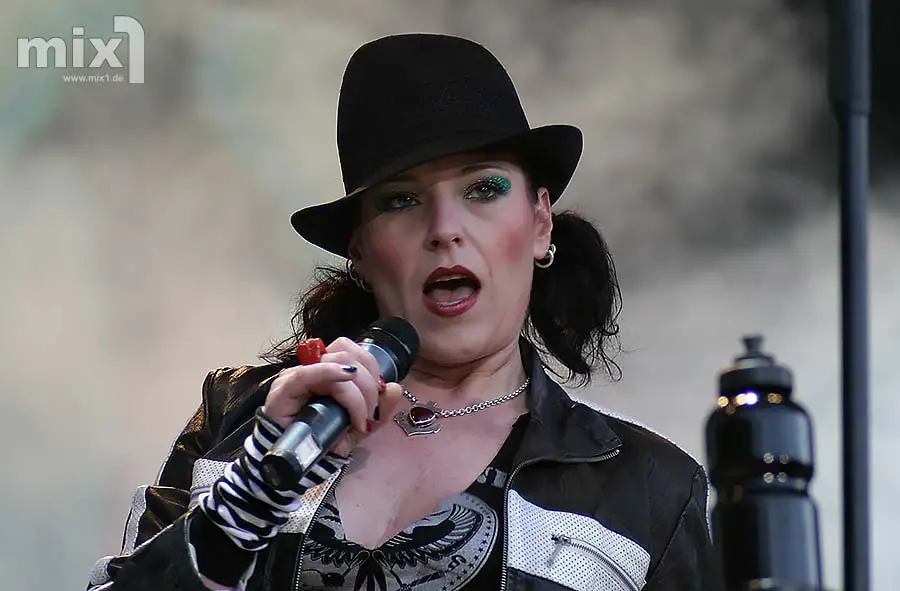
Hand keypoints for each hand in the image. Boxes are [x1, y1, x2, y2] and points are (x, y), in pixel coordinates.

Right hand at [262, 337, 385, 456]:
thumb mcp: (358, 428)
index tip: (380, 396)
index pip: (352, 351)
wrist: (296, 467)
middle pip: (347, 353)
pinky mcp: (284, 389)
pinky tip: (346, 382)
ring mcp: (297, 376)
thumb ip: (379, 410)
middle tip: (370, 413)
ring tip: (359, 419)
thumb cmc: (323, 444)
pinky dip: (331, 374)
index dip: (372, 368)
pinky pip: (308, 373)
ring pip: (336, 362)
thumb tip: (395, 388)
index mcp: (329, 372)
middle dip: (369, 384)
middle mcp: (313, 369)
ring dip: (357, 392)